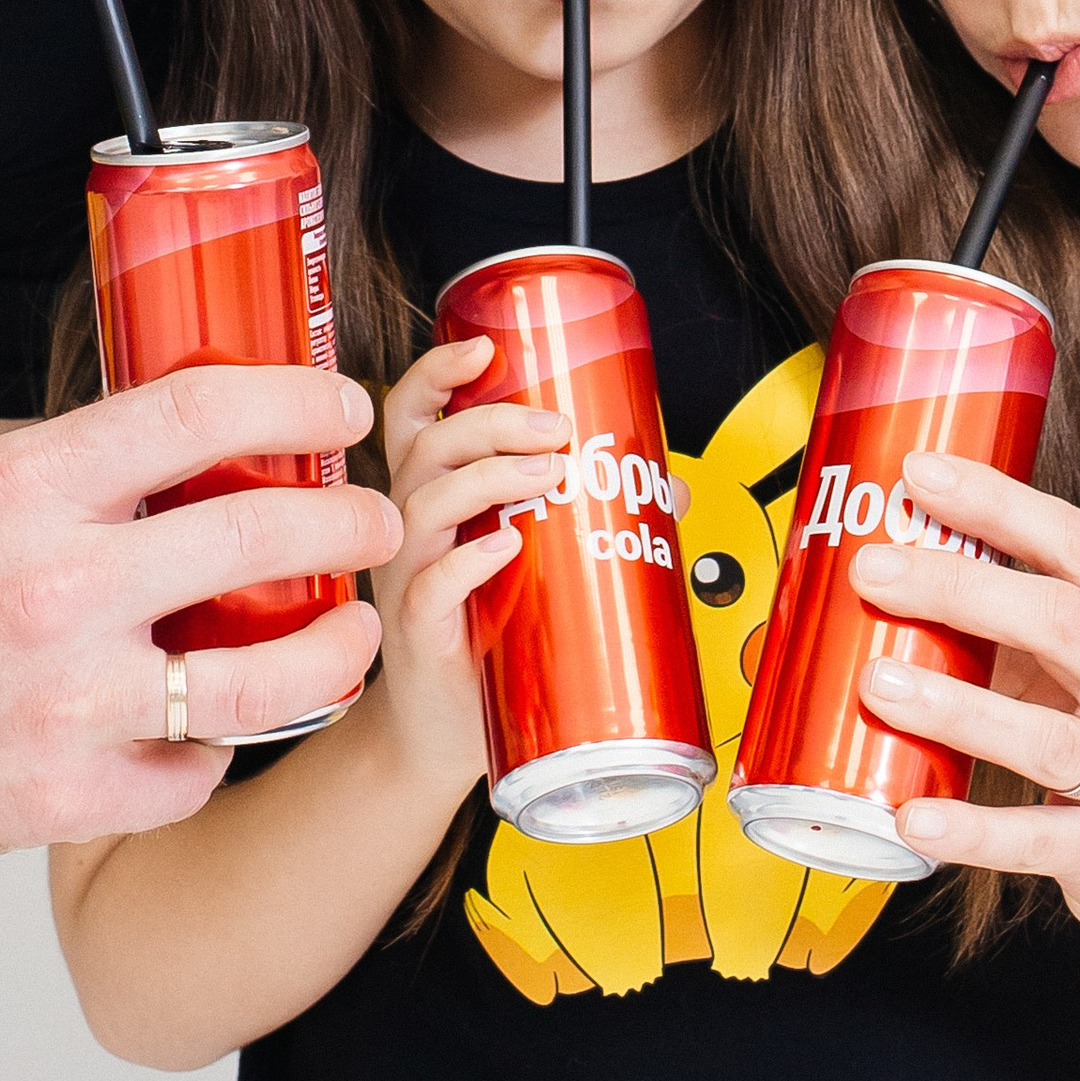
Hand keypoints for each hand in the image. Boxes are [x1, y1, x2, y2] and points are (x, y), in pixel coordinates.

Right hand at [0, 363, 401, 866]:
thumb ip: (66, 475)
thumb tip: (180, 446)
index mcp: (23, 490)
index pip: (196, 412)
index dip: (293, 396)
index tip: (341, 402)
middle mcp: (55, 591)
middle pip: (260, 538)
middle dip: (346, 521)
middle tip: (377, 517)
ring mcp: (64, 705)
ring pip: (262, 681)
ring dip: (331, 650)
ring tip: (353, 633)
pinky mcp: (59, 799)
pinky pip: (189, 773)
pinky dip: (211, 749)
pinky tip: (214, 728)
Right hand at [367, 342, 567, 768]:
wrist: (446, 732)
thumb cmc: (488, 635)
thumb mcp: (536, 564)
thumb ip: (590, 517)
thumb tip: (674, 485)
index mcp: (429, 496)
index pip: (413, 415)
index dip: (438, 373)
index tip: (485, 347)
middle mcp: (407, 528)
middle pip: (426, 447)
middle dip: (490, 423)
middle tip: (554, 429)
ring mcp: (405, 579)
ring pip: (422, 505)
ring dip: (487, 478)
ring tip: (547, 476)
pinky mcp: (416, 634)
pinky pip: (428, 586)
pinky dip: (466, 561)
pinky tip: (506, 547)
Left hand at [841, 453, 1079, 978]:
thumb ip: (1036, 630)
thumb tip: (909, 580)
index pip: (1077, 546)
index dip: (996, 503)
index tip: (919, 473)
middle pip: (1061, 622)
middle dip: (959, 587)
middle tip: (874, 570)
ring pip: (1045, 735)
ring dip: (953, 705)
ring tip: (878, 680)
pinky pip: (1036, 838)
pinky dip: (970, 828)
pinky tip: (911, 815)